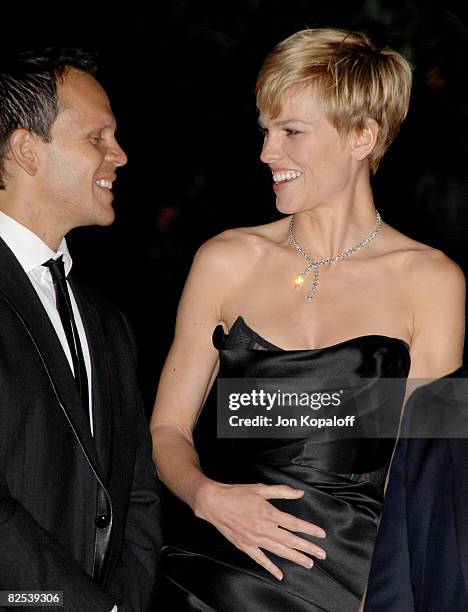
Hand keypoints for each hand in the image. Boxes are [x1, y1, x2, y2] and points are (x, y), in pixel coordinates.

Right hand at [194, 481, 325, 579]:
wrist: (214, 503)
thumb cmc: (237, 493)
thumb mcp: (260, 489)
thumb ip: (282, 491)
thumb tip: (299, 493)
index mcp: (268, 513)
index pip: (294, 523)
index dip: (309, 529)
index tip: (321, 535)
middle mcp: (264, 528)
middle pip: (290, 540)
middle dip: (307, 548)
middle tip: (321, 555)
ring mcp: (254, 539)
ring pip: (279, 551)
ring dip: (295, 557)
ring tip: (309, 563)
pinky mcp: (245, 546)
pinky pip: (261, 559)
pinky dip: (271, 567)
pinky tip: (280, 574)